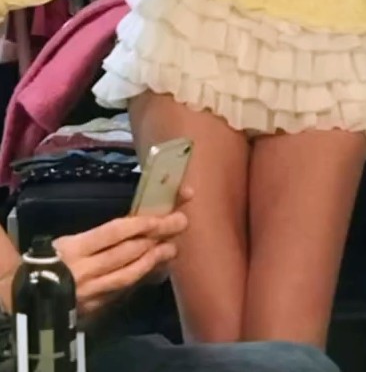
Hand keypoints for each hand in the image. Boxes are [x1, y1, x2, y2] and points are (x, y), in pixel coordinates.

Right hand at [55, 187, 191, 315]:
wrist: (25, 295)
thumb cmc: (50, 260)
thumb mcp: (68, 242)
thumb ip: (99, 238)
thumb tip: (136, 225)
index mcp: (76, 248)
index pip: (114, 232)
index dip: (139, 223)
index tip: (161, 215)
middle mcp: (85, 270)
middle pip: (127, 251)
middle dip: (157, 236)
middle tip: (180, 223)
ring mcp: (92, 293)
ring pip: (128, 274)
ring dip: (154, 259)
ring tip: (172, 247)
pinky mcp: (95, 309)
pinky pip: (122, 291)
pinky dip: (140, 279)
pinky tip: (154, 269)